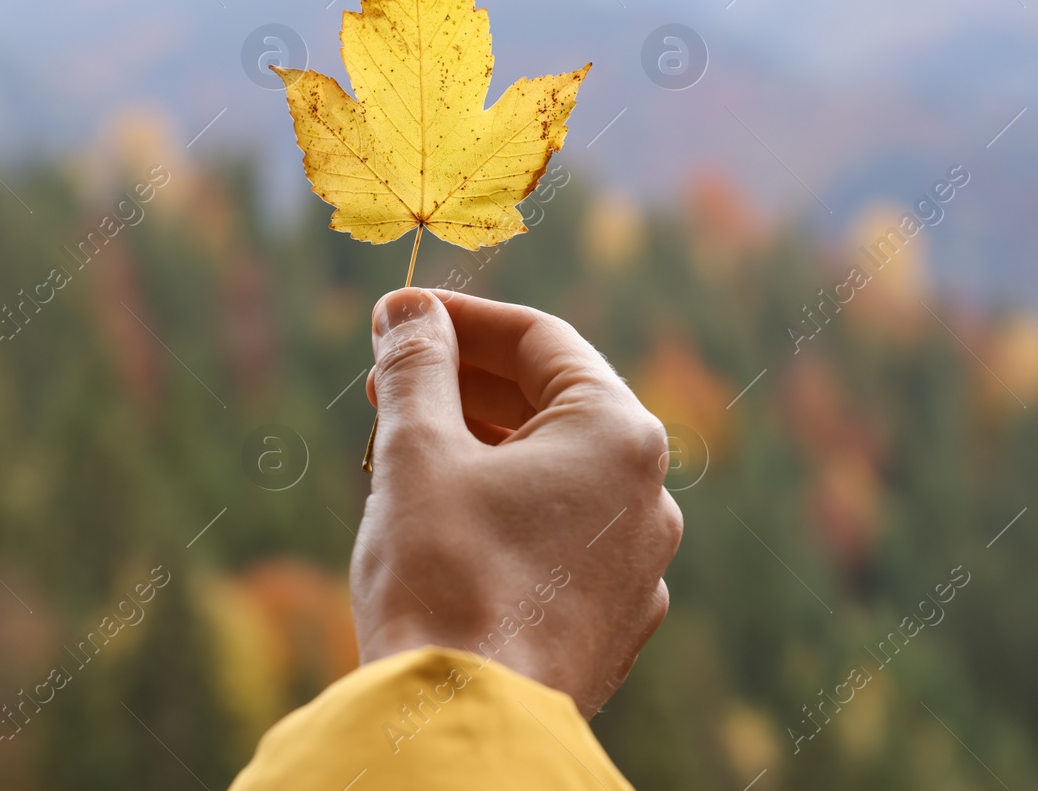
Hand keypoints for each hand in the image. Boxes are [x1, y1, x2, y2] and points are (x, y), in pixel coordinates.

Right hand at [354, 287, 681, 716]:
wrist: (464, 725)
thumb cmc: (444, 579)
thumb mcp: (417, 452)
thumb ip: (417, 366)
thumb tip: (408, 311)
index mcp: (618, 435)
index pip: (540, 340)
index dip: (461, 320)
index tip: (399, 317)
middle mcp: (649, 495)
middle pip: (553, 405)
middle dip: (466, 383)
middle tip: (388, 377)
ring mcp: (638, 565)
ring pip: (556, 474)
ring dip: (482, 446)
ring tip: (406, 445)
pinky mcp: (613, 620)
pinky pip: (561, 536)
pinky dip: (506, 509)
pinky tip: (446, 519)